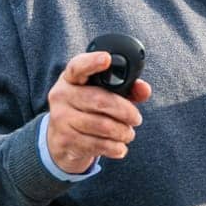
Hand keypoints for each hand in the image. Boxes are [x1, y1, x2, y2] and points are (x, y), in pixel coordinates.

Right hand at [45, 51, 151, 174]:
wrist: (61, 141)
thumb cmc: (88, 110)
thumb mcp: (102, 94)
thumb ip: (126, 88)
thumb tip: (144, 90)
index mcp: (70, 78)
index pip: (78, 66)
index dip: (92, 62)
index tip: (107, 58)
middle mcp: (61, 95)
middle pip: (99, 100)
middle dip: (125, 111)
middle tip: (137, 119)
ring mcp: (60, 118)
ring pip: (101, 125)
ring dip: (122, 132)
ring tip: (129, 134)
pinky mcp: (64, 140)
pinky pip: (97, 144)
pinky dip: (114, 147)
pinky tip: (120, 147)